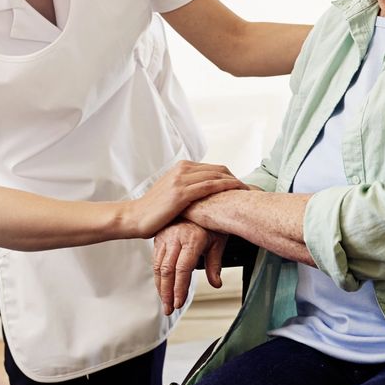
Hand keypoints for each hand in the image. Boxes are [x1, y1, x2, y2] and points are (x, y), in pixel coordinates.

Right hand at [128, 161, 244, 239]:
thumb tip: (204, 196)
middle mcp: (182, 169)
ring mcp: (182, 179)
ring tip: (248, 192)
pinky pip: (210, 186)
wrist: (135, 217)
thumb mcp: (171, 193)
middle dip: (236, 179)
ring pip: (217, 175)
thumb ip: (187, 188)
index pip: (213, 168)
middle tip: (250, 190)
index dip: (230, 176)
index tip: (242, 187)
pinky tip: (236, 193)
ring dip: (235, 183)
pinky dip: (226, 187)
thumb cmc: (153, 211)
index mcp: (181, 167)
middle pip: (219, 169)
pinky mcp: (181, 192)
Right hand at [153, 220, 227, 315]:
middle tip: (169, 309)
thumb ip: (214, 264)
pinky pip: (155, 259)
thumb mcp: (217, 241)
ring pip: (158, 266)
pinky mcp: (159, 236)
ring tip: (165, 302)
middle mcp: (176, 236)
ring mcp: (165, 235)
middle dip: (167, 293)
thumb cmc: (211, 222)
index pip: (182, 269)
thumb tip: (216, 284)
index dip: (180, 288)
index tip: (179, 303)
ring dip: (160, 287)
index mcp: (191, 238)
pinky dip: (157, 275)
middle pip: (167, 270)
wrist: (200, 200)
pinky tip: (161, 286)